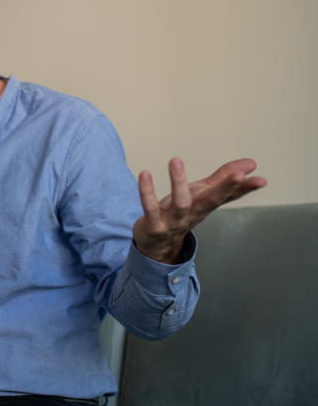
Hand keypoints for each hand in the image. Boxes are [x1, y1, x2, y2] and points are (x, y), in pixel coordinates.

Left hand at [133, 157, 266, 262]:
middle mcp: (192, 214)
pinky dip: (146, 192)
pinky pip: (150, 208)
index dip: (244, 188)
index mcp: (206, 206)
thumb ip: (223, 180)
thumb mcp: (201, 195)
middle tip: (238, 174)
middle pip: (211, 201)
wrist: (156, 245)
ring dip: (178, 182)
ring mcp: (173, 221)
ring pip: (180, 203)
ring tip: (175, 160)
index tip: (261, 180)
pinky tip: (144, 174)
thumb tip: (251, 164)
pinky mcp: (153, 225)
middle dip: (225, 188)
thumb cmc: (180, 214)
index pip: (228, 196)